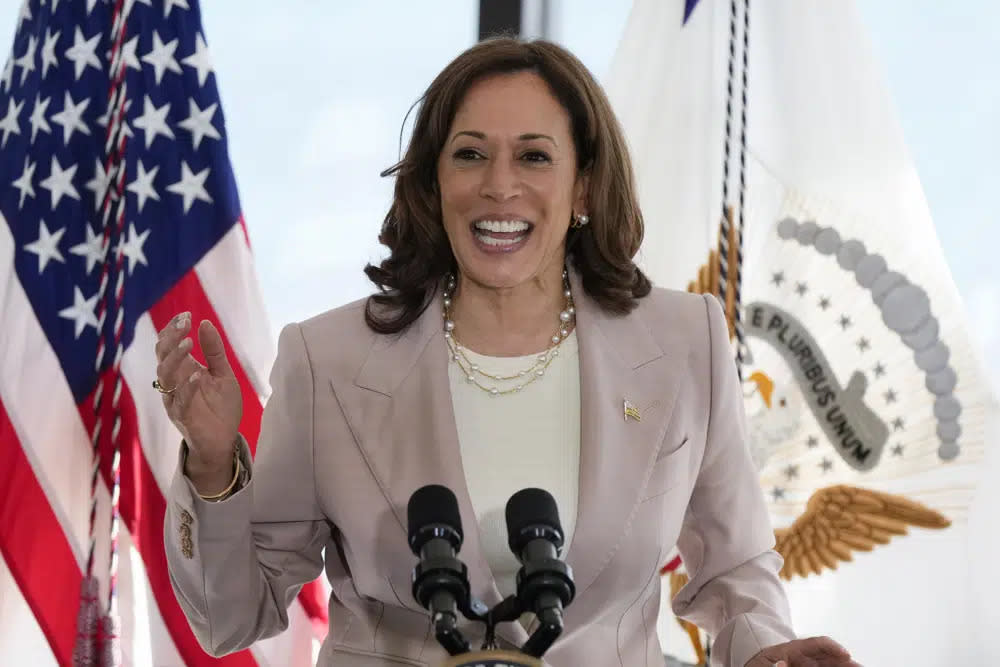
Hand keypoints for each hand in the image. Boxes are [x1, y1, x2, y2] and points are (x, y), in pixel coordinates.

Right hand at [155, 312, 242, 487]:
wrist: (223, 441)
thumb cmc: (220, 407)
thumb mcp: (222, 373)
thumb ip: (214, 351)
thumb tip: (205, 322)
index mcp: (182, 370)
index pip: (168, 346)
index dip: (172, 330)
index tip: (186, 315)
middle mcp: (174, 383)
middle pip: (162, 357)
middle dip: (171, 338)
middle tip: (184, 323)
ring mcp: (175, 400)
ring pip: (165, 377)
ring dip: (176, 359)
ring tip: (189, 343)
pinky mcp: (183, 417)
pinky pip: (180, 402)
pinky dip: (187, 388)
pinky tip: (198, 376)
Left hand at [745, 636, 860, 666]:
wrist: (755, 666)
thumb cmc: (758, 665)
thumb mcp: (762, 664)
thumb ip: (774, 665)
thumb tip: (782, 663)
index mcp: (793, 649)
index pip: (817, 642)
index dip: (832, 647)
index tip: (845, 654)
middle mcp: (805, 657)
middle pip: (830, 656)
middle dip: (847, 661)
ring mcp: (808, 666)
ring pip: (831, 665)